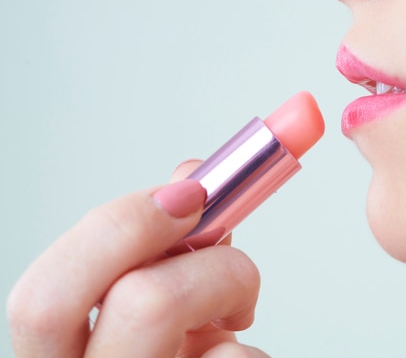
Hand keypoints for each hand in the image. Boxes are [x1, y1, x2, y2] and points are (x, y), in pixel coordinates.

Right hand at [7, 160, 268, 357]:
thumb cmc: (169, 356)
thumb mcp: (148, 309)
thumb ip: (160, 248)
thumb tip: (192, 179)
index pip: (43, 299)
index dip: (119, 230)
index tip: (191, 193)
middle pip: (142, 303)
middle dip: (207, 263)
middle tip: (230, 246)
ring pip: (210, 335)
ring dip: (237, 294)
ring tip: (235, 313)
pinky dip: (249, 348)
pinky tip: (234, 354)